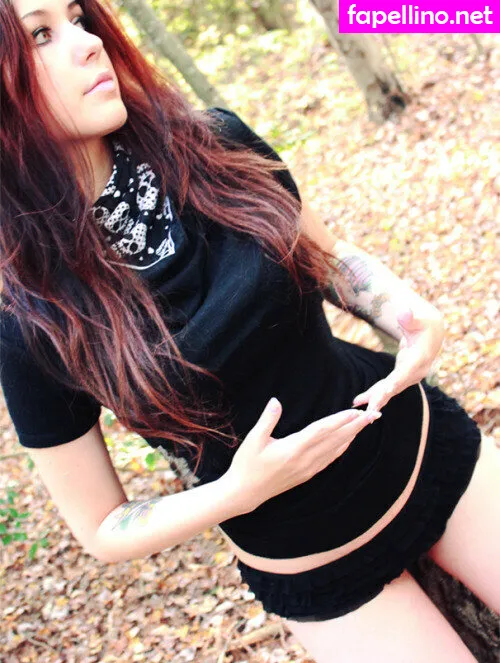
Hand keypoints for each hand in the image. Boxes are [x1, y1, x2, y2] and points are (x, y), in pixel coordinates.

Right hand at [223, 397, 380, 513]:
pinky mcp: (307, 474)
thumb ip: (267, 420)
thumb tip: (276, 401)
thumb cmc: (247, 464)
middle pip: (335, 439)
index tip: (355, 411)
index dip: (340, 420)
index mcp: (293, 449)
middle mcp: (305, 460)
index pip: (322, 431)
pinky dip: (342, 448)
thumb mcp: (253, 440)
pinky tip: (348, 441)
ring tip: (365, 423)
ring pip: (336, 449)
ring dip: (352, 435)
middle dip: (355, 426)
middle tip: (374, 414)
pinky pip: (330, 459)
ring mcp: (308, 469)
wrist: (245, 493)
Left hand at [352, 307, 444, 412]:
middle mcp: (415, 372)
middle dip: (383, 398)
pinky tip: (360, 401)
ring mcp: (408, 377)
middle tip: (370, 411)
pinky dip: (374, 394)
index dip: (397, 381)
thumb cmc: (424, 324)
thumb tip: (405, 313)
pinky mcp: (401, 378)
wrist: (431, 334)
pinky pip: (386, 388)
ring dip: (374, 399)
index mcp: (419, 358)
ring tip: (358, 407)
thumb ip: (411, 318)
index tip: (387, 391)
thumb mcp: (419, 319)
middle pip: (397, 386)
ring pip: (390, 390)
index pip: (407, 371)